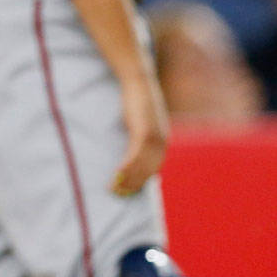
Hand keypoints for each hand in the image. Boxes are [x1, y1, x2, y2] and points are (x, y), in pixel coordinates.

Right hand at [111, 67, 168, 195]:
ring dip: (129, 179)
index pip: (153, 167)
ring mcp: (154, 136)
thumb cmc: (136, 101)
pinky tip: (117, 173)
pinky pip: (137, 154)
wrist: (138, 81)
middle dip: (134, 184)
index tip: (128, 191)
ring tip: (114, 188)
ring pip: (143, 165)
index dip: (141, 180)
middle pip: (149, 170)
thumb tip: (130, 150)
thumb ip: (139, 136)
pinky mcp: (145, 130)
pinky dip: (128, 166)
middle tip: (119, 195)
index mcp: (161, 141)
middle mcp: (161, 141)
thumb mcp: (140, 121)